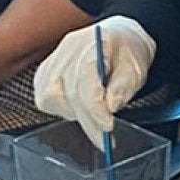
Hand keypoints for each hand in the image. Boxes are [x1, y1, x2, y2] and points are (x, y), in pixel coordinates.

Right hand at [32, 16, 155, 144]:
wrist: (118, 40)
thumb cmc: (127, 52)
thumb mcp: (135, 69)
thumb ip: (123, 87)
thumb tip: (110, 107)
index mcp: (93, 42)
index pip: (85, 80)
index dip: (95, 108)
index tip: (107, 127)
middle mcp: (68, 48)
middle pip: (69, 92)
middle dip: (87, 120)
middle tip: (103, 138)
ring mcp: (53, 59)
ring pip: (51, 97)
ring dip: (73, 113)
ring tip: (92, 113)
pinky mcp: (44, 72)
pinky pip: (44, 98)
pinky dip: (61, 108)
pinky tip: (77, 107)